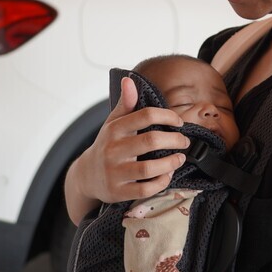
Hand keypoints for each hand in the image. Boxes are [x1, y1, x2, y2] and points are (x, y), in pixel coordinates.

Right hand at [65, 76, 189, 223]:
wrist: (86, 176)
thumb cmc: (107, 145)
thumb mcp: (113, 123)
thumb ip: (125, 103)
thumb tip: (129, 80)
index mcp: (114, 129)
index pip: (145, 116)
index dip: (167, 116)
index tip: (179, 122)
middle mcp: (113, 150)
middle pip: (150, 141)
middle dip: (174, 140)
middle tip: (184, 141)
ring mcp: (114, 172)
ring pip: (148, 169)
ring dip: (170, 163)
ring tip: (180, 158)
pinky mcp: (118, 192)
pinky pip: (144, 190)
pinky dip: (161, 182)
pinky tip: (167, 175)